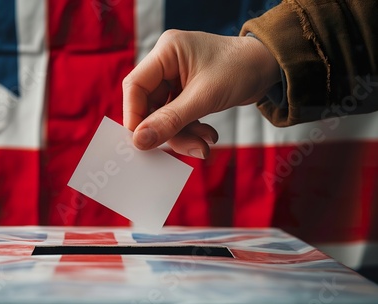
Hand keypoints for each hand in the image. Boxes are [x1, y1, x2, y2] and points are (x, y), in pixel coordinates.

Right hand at [122, 29, 280, 157]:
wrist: (271, 68)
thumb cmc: (241, 70)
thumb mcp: (204, 98)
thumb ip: (170, 121)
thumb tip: (140, 141)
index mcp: (166, 52)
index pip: (135, 87)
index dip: (135, 116)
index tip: (142, 141)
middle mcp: (167, 63)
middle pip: (150, 105)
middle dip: (168, 130)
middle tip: (186, 148)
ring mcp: (176, 78)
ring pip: (165, 115)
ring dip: (183, 134)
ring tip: (204, 146)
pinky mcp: (187, 92)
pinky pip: (179, 117)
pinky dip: (191, 130)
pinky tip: (208, 136)